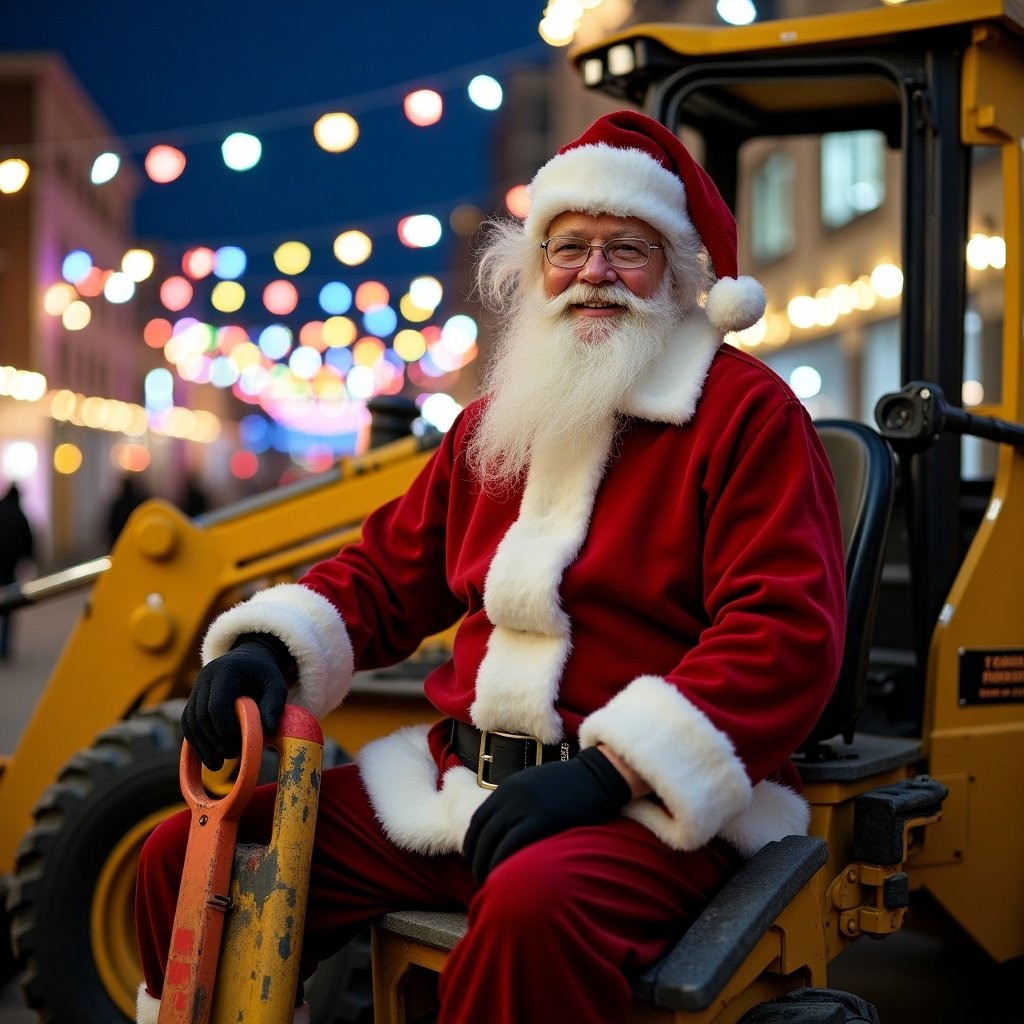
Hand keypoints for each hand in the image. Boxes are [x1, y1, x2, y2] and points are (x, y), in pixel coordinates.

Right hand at [181, 633, 293, 769]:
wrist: (248, 658)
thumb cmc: (264, 674)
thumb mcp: (276, 684)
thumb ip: (274, 704)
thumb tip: (268, 730)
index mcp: (225, 672)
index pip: (216, 705)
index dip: (224, 730)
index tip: (237, 747)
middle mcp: (204, 678)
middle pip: (200, 716)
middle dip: (213, 741)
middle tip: (231, 756)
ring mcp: (195, 689)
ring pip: (189, 722)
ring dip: (201, 746)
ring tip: (217, 765)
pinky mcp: (192, 700)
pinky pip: (187, 724)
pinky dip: (196, 742)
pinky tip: (208, 757)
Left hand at [463, 746, 631, 882]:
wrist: (596, 775)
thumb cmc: (570, 786)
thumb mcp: (535, 787)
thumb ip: (517, 804)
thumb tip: (507, 828)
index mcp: (507, 788)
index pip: (478, 820)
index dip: (472, 843)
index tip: (475, 859)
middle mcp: (510, 796)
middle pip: (482, 833)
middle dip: (476, 858)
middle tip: (479, 876)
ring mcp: (523, 806)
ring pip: (492, 841)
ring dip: (485, 864)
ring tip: (489, 882)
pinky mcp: (539, 819)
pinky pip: (511, 845)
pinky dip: (501, 863)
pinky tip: (504, 877)